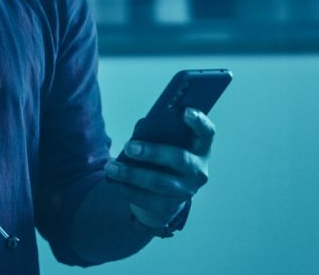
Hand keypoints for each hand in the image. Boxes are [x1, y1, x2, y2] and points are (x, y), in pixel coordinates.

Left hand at [105, 107, 215, 230]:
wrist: (166, 195)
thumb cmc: (164, 158)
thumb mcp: (167, 144)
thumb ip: (159, 134)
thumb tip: (141, 131)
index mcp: (201, 148)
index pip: (207, 133)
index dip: (199, 122)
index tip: (186, 111)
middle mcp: (198, 170)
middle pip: (179, 159)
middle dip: (152, 152)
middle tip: (129, 147)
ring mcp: (186, 191)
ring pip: (158, 182)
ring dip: (132, 174)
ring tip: (111, 167)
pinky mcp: (170, 207)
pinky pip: (146, 199)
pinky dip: (127, 189)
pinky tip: (114, 182)